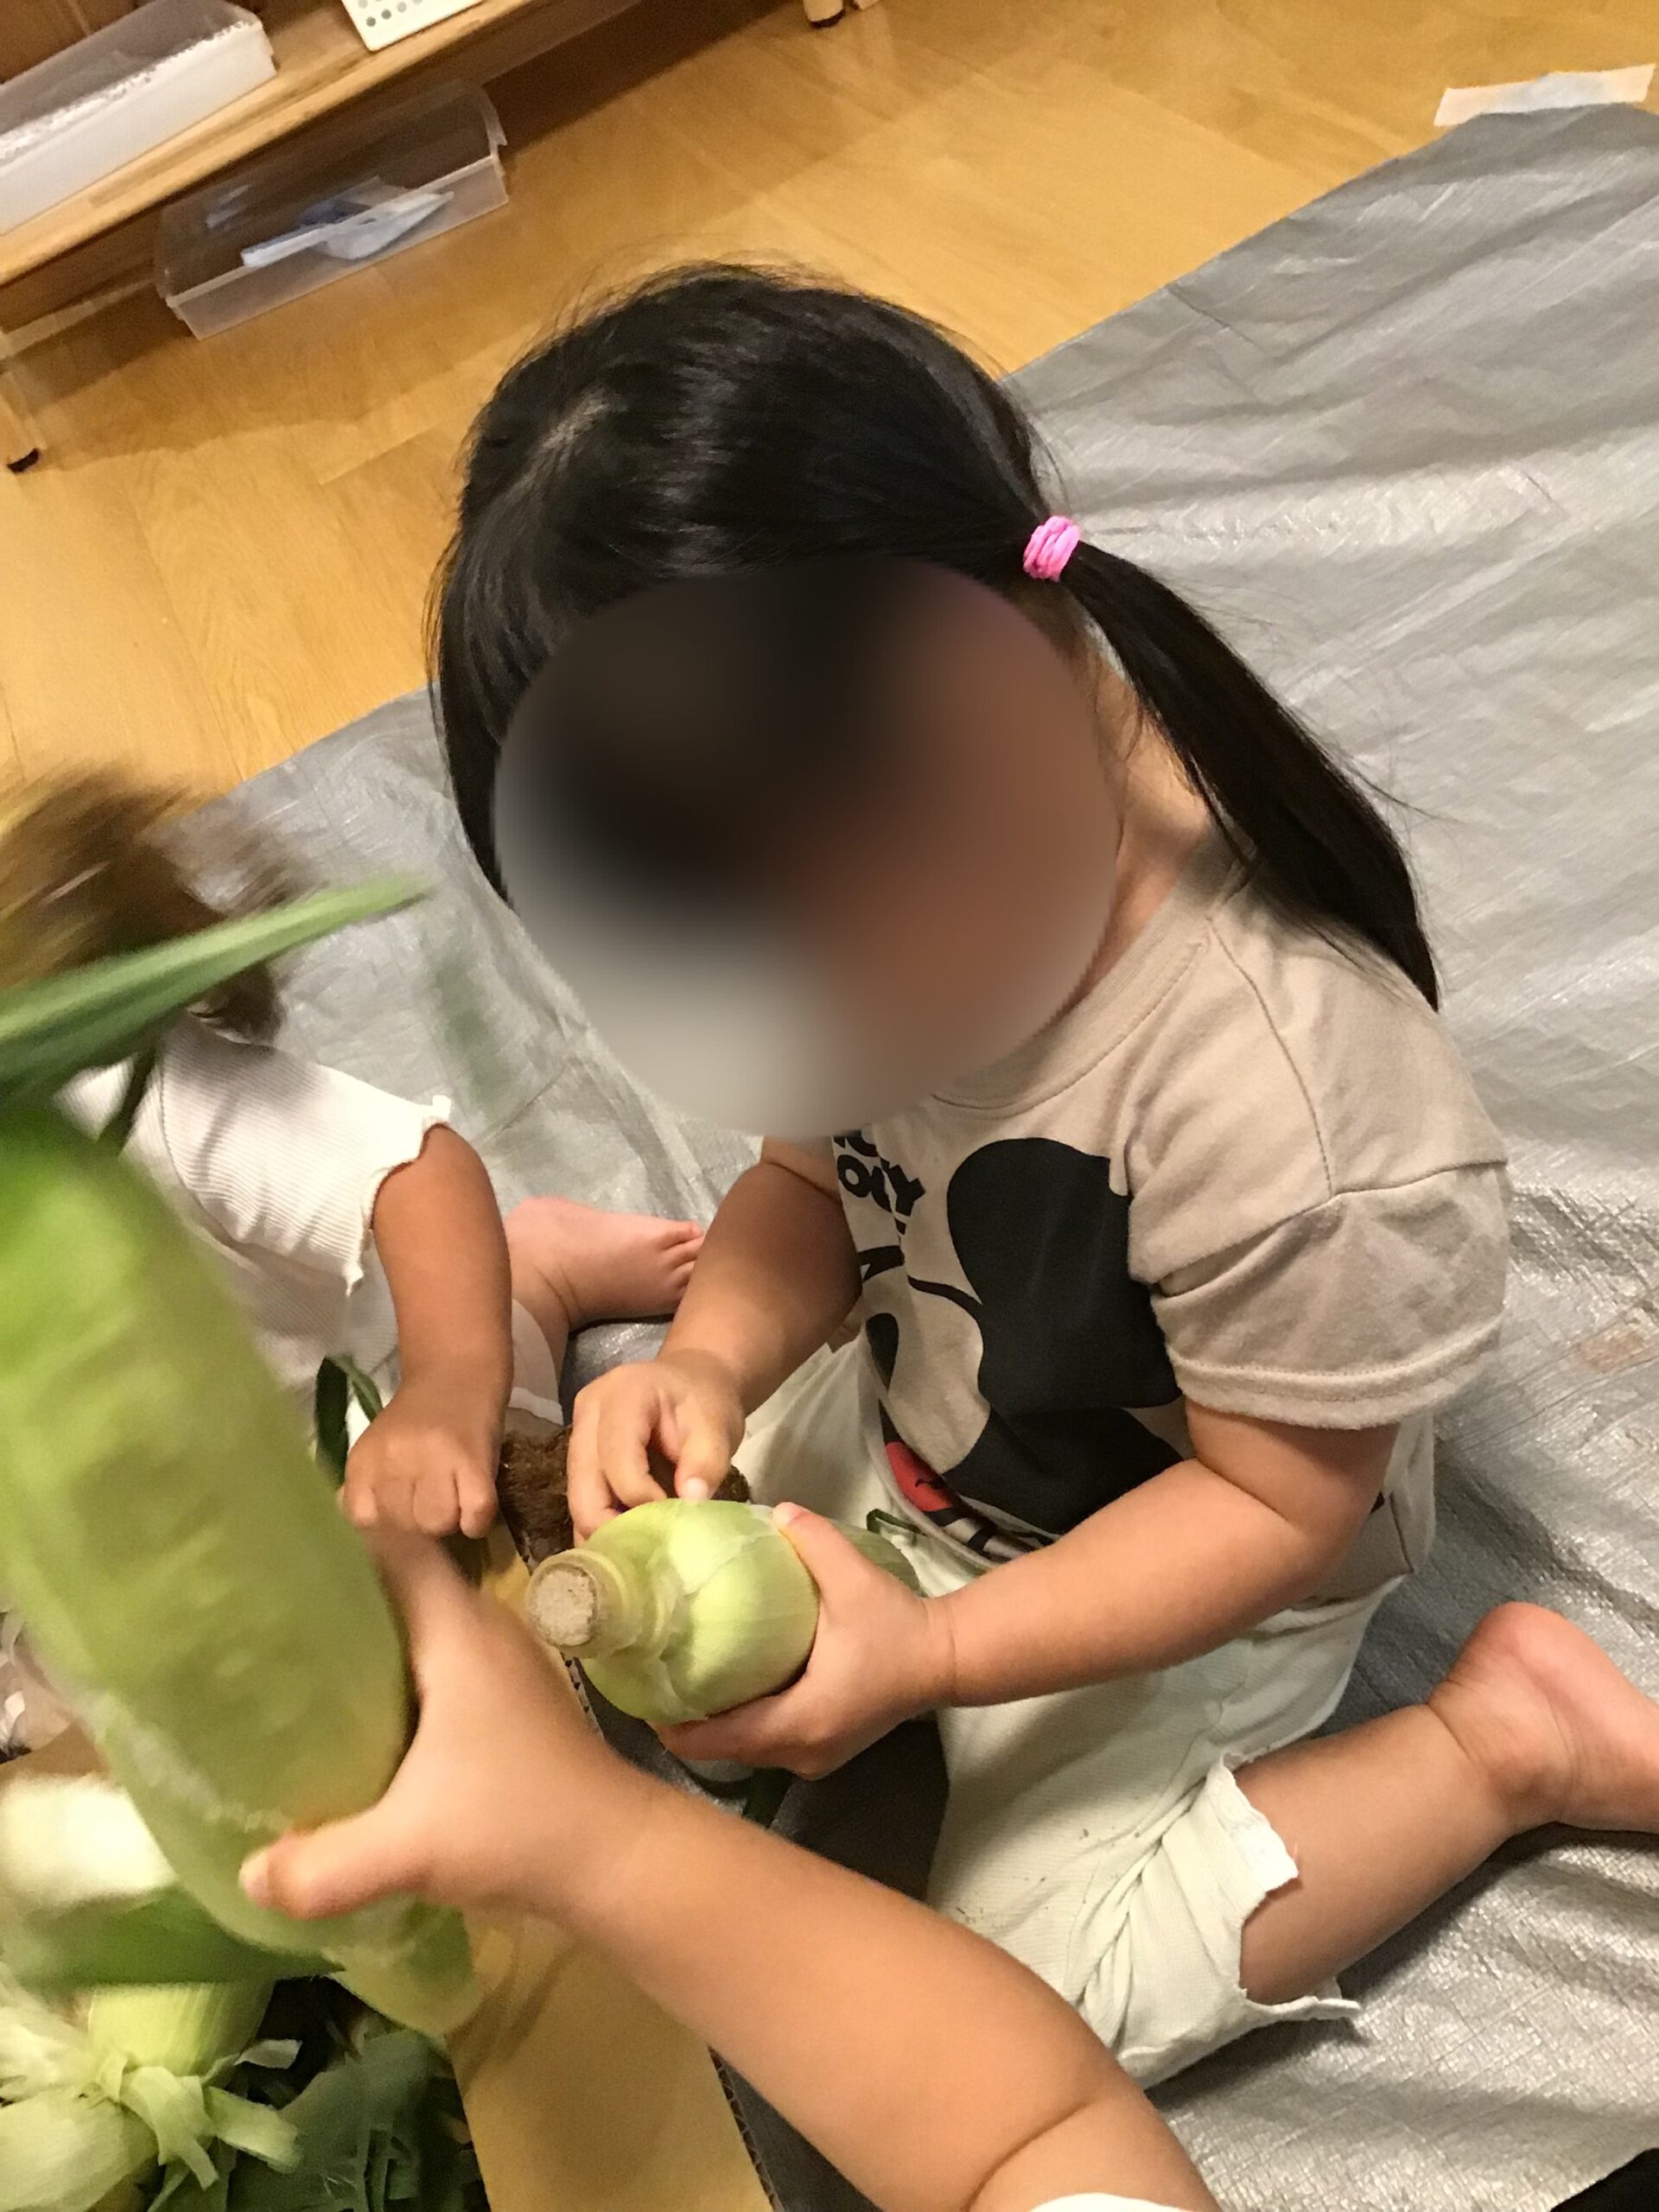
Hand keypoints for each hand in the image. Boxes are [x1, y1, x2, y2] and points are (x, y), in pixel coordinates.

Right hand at [243, 1533, 627, 1919]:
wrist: (619, 1858)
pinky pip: (439, 1669)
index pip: (397, 1548)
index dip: (337, 1545)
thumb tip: (248, 1876)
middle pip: (402, 1586)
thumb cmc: (519, 1825)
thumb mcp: (409, 1850)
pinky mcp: (509, 1707)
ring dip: (369, 1646)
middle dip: (337, 1602)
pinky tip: (358, 1728)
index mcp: (459, 1631)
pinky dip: (397, 1682)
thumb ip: (322, 1867)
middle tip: (264, 1631)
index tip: (274, 1569)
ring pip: (422, 1631)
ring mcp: (502, 1668)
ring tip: (295, 1675)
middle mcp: (483, 1633)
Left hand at [342, 1375, 500, 1539]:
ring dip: (450, 1521)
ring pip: (437, 1524)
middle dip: (420, 1525)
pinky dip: (477, 1520)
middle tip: (432, 1502)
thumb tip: (372, 1541)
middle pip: (404, 1527)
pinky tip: (475, 1502)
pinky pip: (475, 1516)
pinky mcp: (475, 1463)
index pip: (362, 1521)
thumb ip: (371, 1490)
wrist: (457, 1371)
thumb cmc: (418, 1419)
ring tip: (456, 1500)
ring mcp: (435, 1460)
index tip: (401, 1516)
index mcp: (364, 1459)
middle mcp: (394, 1459)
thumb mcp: (380, 1451)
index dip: (385, 1526)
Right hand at [566, 1350, 745, 1537]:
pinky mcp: (579, 1456)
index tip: (673, 1519)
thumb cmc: (705, 1401)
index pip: (618, 1460)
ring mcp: (578, 1433)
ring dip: (604, 1530)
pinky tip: (627, 1541)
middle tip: (647, 1554)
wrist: (692, 1381)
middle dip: (612, 1527)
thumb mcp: (718, 1425)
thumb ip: (706, 1462)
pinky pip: (583, 1499)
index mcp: (623, 1394)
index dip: (641, 1499)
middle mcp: (588, 1411)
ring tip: (639, 1552)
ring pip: (577, 1499)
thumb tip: (690, 1504)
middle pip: (584, 1487)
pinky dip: (602, 1523)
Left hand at [662, 1504, 952, 1777]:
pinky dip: (743, 1724)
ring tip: (682, 1680)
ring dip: (715, 1725)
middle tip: (655, 1676)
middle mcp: (801, 1752)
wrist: (944, 1658)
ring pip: (746, 1751)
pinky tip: (727, 1687)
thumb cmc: (897, 1625)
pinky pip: (767, 1745)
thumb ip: (812, 1539)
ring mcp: (814, 1757)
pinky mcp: (824, 1750)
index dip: (673, 1726)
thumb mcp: (853, 1577)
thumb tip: (775, 1510)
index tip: (642, 1693)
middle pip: (725, 1751)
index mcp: (799, 1722)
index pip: (718, 1741)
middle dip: (687, 1723)